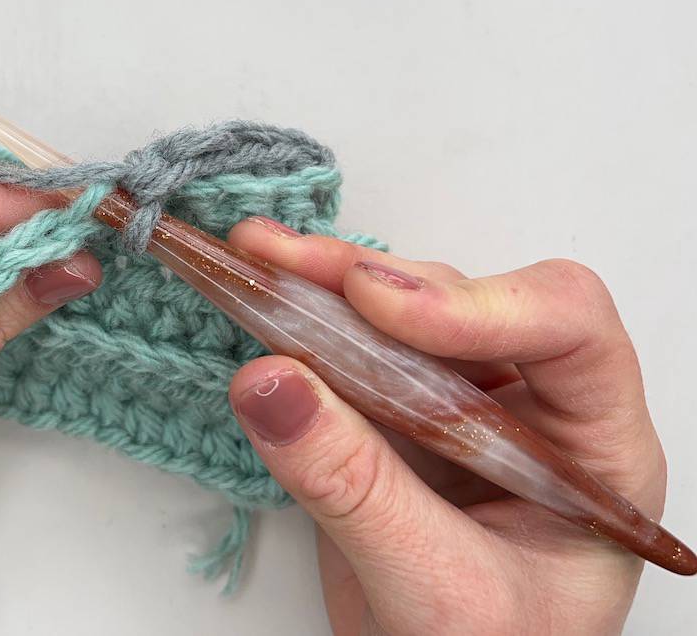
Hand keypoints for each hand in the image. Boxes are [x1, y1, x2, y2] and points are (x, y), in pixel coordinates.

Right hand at [226, 218, 665, 634]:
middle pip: (465, 300)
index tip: (377, 307)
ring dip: (325, 283)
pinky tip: (257, 292)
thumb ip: (355, 488)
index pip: (568, 329)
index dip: (476, 304)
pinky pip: (351, 347)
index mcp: (593, 449)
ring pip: (402, 311)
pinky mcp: (393, 416)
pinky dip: (300, 318)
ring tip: (257, 261)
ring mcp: (458, 407)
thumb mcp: (436, 590)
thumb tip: (270, 384)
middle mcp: (531, 409)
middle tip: (287, 264)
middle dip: (371, 279)